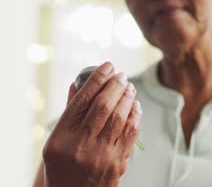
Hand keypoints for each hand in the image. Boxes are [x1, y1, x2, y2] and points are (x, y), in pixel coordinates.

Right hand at [42, 62, 141, 186]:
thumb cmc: (63, 165)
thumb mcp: (56, 140)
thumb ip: (69, 112)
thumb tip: (78, 82)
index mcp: (62, 138)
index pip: (82, 100)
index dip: (97, 79)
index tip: (107, 66)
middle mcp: (82, 146)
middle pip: (104, 106)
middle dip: (116, 86)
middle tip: (122, 75)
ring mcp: (102, 155)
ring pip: (120, 118)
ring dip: (128, 98)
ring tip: (130, 87)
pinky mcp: (118, 162)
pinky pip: (131, 133)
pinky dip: (135, 116)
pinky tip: (135, 106)